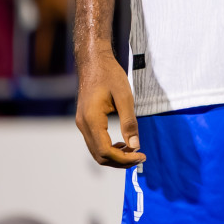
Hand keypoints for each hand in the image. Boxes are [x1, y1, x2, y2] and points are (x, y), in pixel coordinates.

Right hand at [74, 48, 143, 167]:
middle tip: (140, 157)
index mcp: (91, 120)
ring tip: (134, 152)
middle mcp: (83, 125)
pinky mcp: (85, 122)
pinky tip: (123, 144)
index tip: (141, 156)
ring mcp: (82, 124)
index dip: (124, 158)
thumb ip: (129, 122)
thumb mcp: (125, 97)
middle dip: (120, 161)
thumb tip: (135, 146)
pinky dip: (109, 148)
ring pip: (96, 151)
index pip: (106, 150)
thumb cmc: (110, 76)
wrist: (93, 63)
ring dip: (115, 156)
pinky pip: (95, 142)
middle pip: (99, 155)